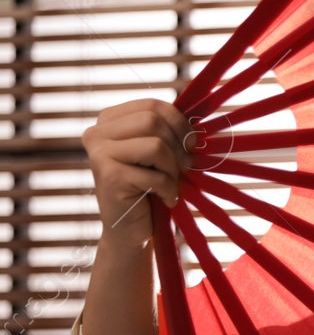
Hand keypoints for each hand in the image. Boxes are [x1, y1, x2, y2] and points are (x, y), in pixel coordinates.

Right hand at [82, 98, 194, 248]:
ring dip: (173, 169)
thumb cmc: (148, 187)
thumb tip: (196, 117)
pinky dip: (169, 190)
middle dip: (177, 146)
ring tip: (170, 184)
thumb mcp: (157, 153)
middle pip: (153, 121)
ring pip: (156, 145)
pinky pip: (156, 175)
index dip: (179, 123)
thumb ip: (167, 131)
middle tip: (183, 168)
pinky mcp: (109, 177)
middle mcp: (97, 133)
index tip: (190, 144)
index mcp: (109, 121)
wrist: (130, 229)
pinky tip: (165, 199)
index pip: (152, 105)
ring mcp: (99, 154)